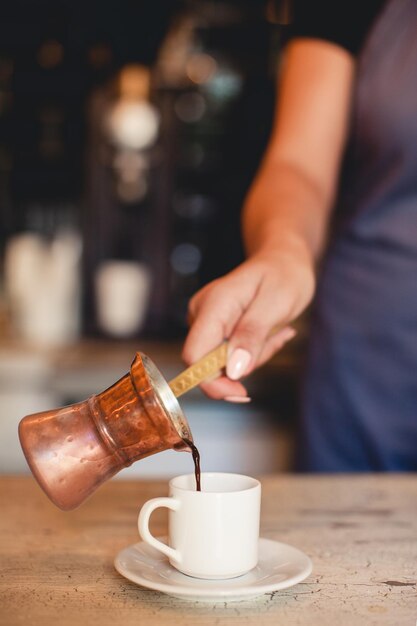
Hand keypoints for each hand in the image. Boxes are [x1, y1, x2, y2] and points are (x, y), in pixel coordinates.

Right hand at [182, 246, 314, 399]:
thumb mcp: (276, 303)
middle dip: (245, 365)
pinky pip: (231, 356)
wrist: (283, 260)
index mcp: (213, 305)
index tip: (241, 393)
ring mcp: (207, 321)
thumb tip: (233, 370)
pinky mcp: (215, 329)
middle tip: (276, 337)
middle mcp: (202, 313)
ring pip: (224, 363)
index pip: (194, 356)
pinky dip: (253, 351)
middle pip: (209, 364)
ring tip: (275, 328)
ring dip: (254, 356)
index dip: (212, 382)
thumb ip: (252, 335)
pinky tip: (269, 330)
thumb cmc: (283, 275)